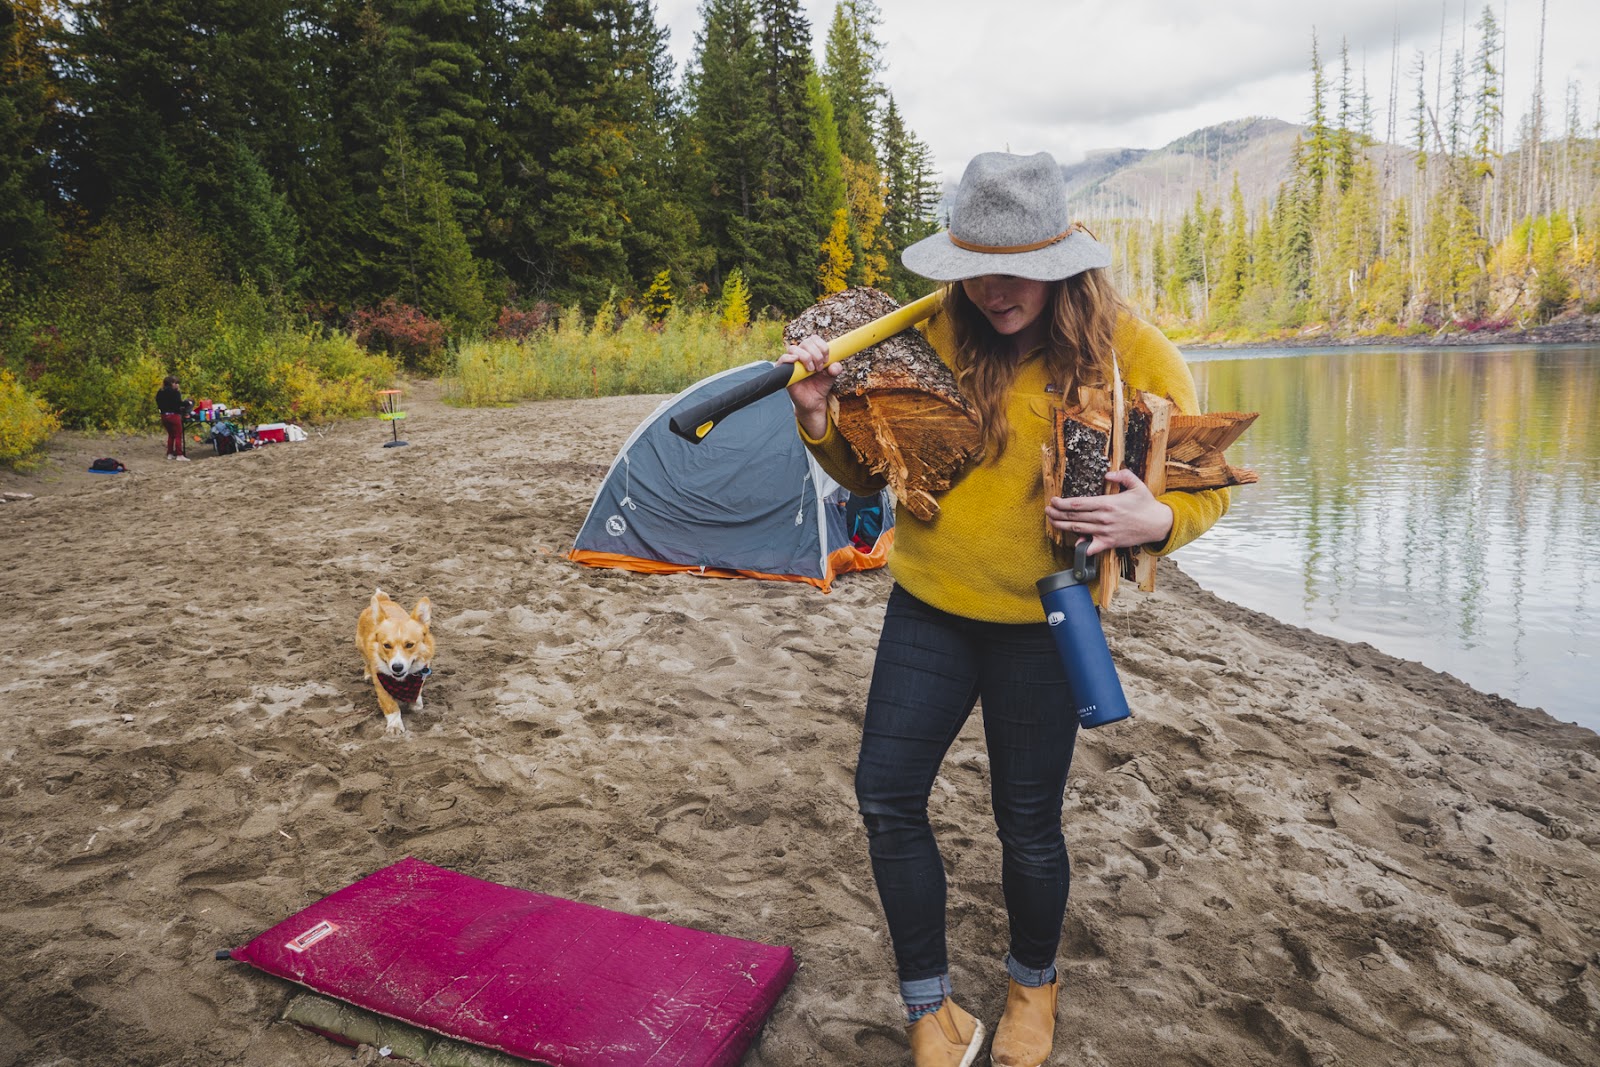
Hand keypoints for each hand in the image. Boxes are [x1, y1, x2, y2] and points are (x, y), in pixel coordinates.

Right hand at [779, 334, 838, 438]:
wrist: (814, 401)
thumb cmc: (820, 385)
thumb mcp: (831, 376)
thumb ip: (835, 369)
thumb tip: (835, 365)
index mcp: (812, 351)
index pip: (814, 339)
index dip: (822, 346)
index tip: (827, 360)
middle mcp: (801, 354)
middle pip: (806, 342)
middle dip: (816, 354)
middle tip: (820, 368)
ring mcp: (792, 362)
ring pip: (794, 348)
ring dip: (806, 357)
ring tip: (811, 370)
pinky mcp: (784, 371)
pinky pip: (782, 359)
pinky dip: (788, 358)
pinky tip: (796, 361)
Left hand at [1046, 468, 1173, 555]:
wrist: (1158, 524)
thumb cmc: (1146, 504)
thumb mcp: (1136, 484)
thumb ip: (1122, 475)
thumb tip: (1108, 473)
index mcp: (1107, 503)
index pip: (1078, 504)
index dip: (1062, 503)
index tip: (1053, 501)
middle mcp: (1103, 518)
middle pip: (1074, 517)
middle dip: (1057, 513)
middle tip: (1047, 510)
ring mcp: (1105, 532)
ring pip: (1078, 530)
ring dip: (1062, 526)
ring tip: (1052, 521)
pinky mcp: (1109, 543)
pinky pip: (1092, 547)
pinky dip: (1082, 547)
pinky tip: (1074, 544)